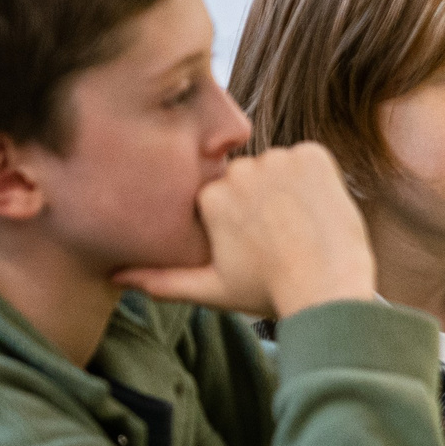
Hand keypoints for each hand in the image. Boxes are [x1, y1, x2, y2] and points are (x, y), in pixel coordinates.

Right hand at [114, 142, 375, 319]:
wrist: (329, 288)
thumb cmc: (269, 291)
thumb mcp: (210, 289)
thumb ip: (160, 279)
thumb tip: (115, 277)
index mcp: (210, 197)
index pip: (223, 195)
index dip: (241, 221)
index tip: (257, 243)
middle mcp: (239, 170)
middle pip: (249, 177)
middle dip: (261, 200)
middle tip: (280, 237)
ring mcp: (278, 158)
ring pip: (278, 167)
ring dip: (287, 188)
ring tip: (299, 226)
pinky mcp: (313, 153)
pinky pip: (307, 158)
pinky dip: (313, 177)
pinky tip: (316, 208)